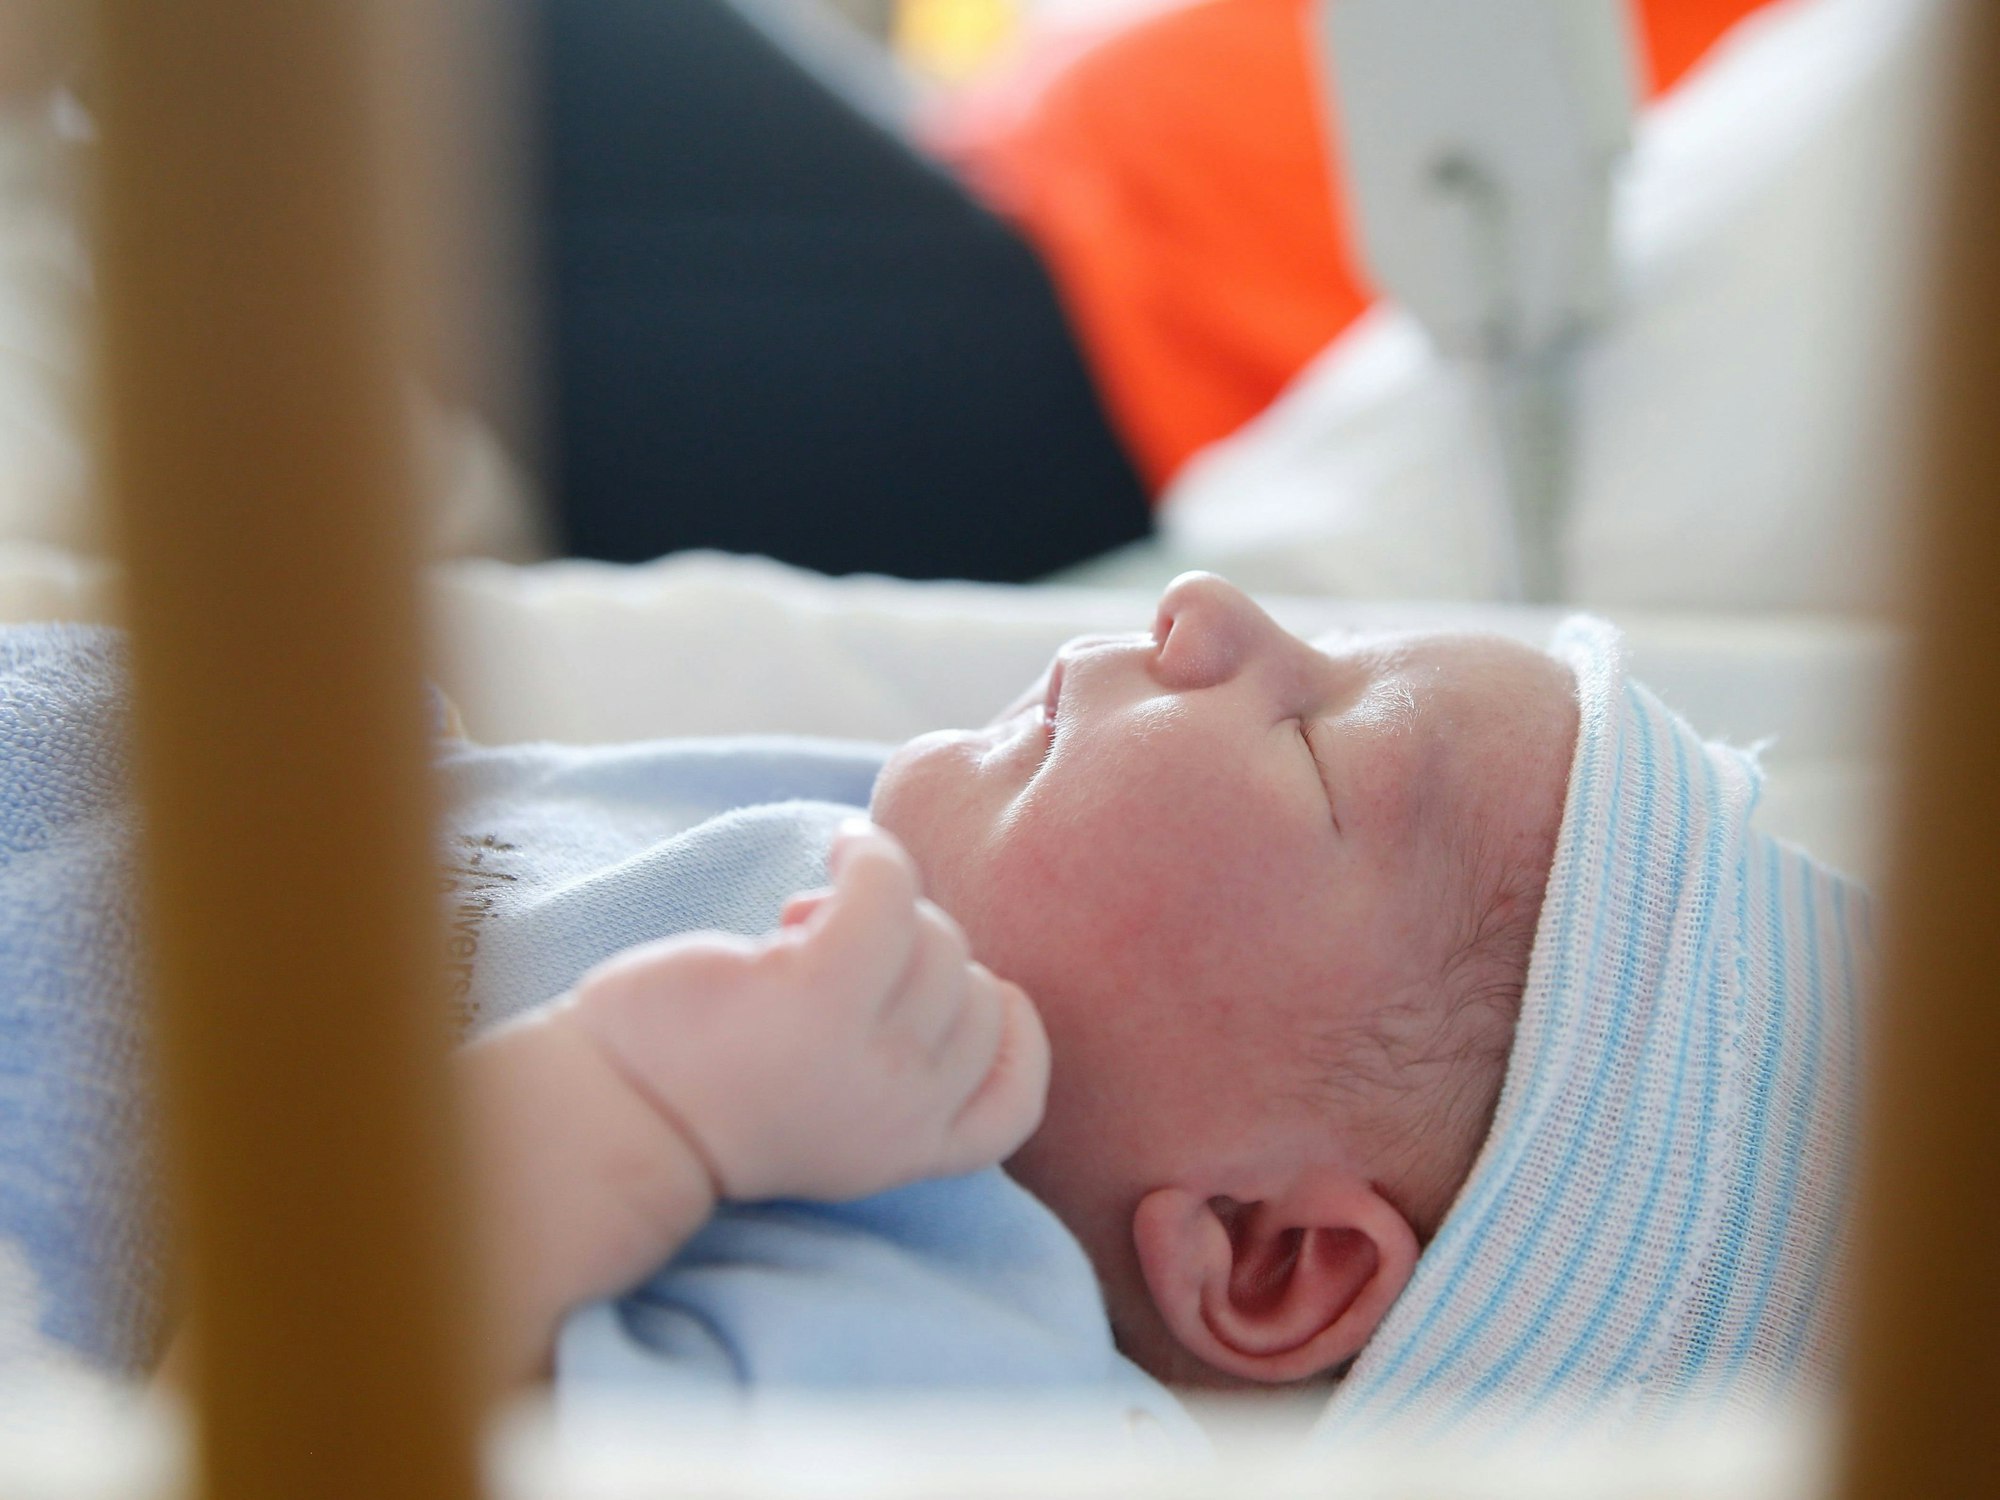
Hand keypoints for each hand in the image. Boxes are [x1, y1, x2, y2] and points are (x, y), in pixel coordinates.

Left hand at [561, 820, 1050, 1202]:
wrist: (609, 1115)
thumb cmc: (706, 1091)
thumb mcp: (827, 1108)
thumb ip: (892, 1062)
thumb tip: (934, 942)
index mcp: (906, 1151)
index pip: (1016, 1101)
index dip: (1011, 1033)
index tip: (971, 990)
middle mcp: (901, 1115)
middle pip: (976, 994)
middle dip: (922, 954)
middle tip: (840, 954)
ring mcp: (866, 1059)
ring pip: (939, 940)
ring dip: (884, 904)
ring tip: (809, 917)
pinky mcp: (818, 992)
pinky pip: (887, 888)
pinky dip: (869, 853)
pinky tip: (839, 850)